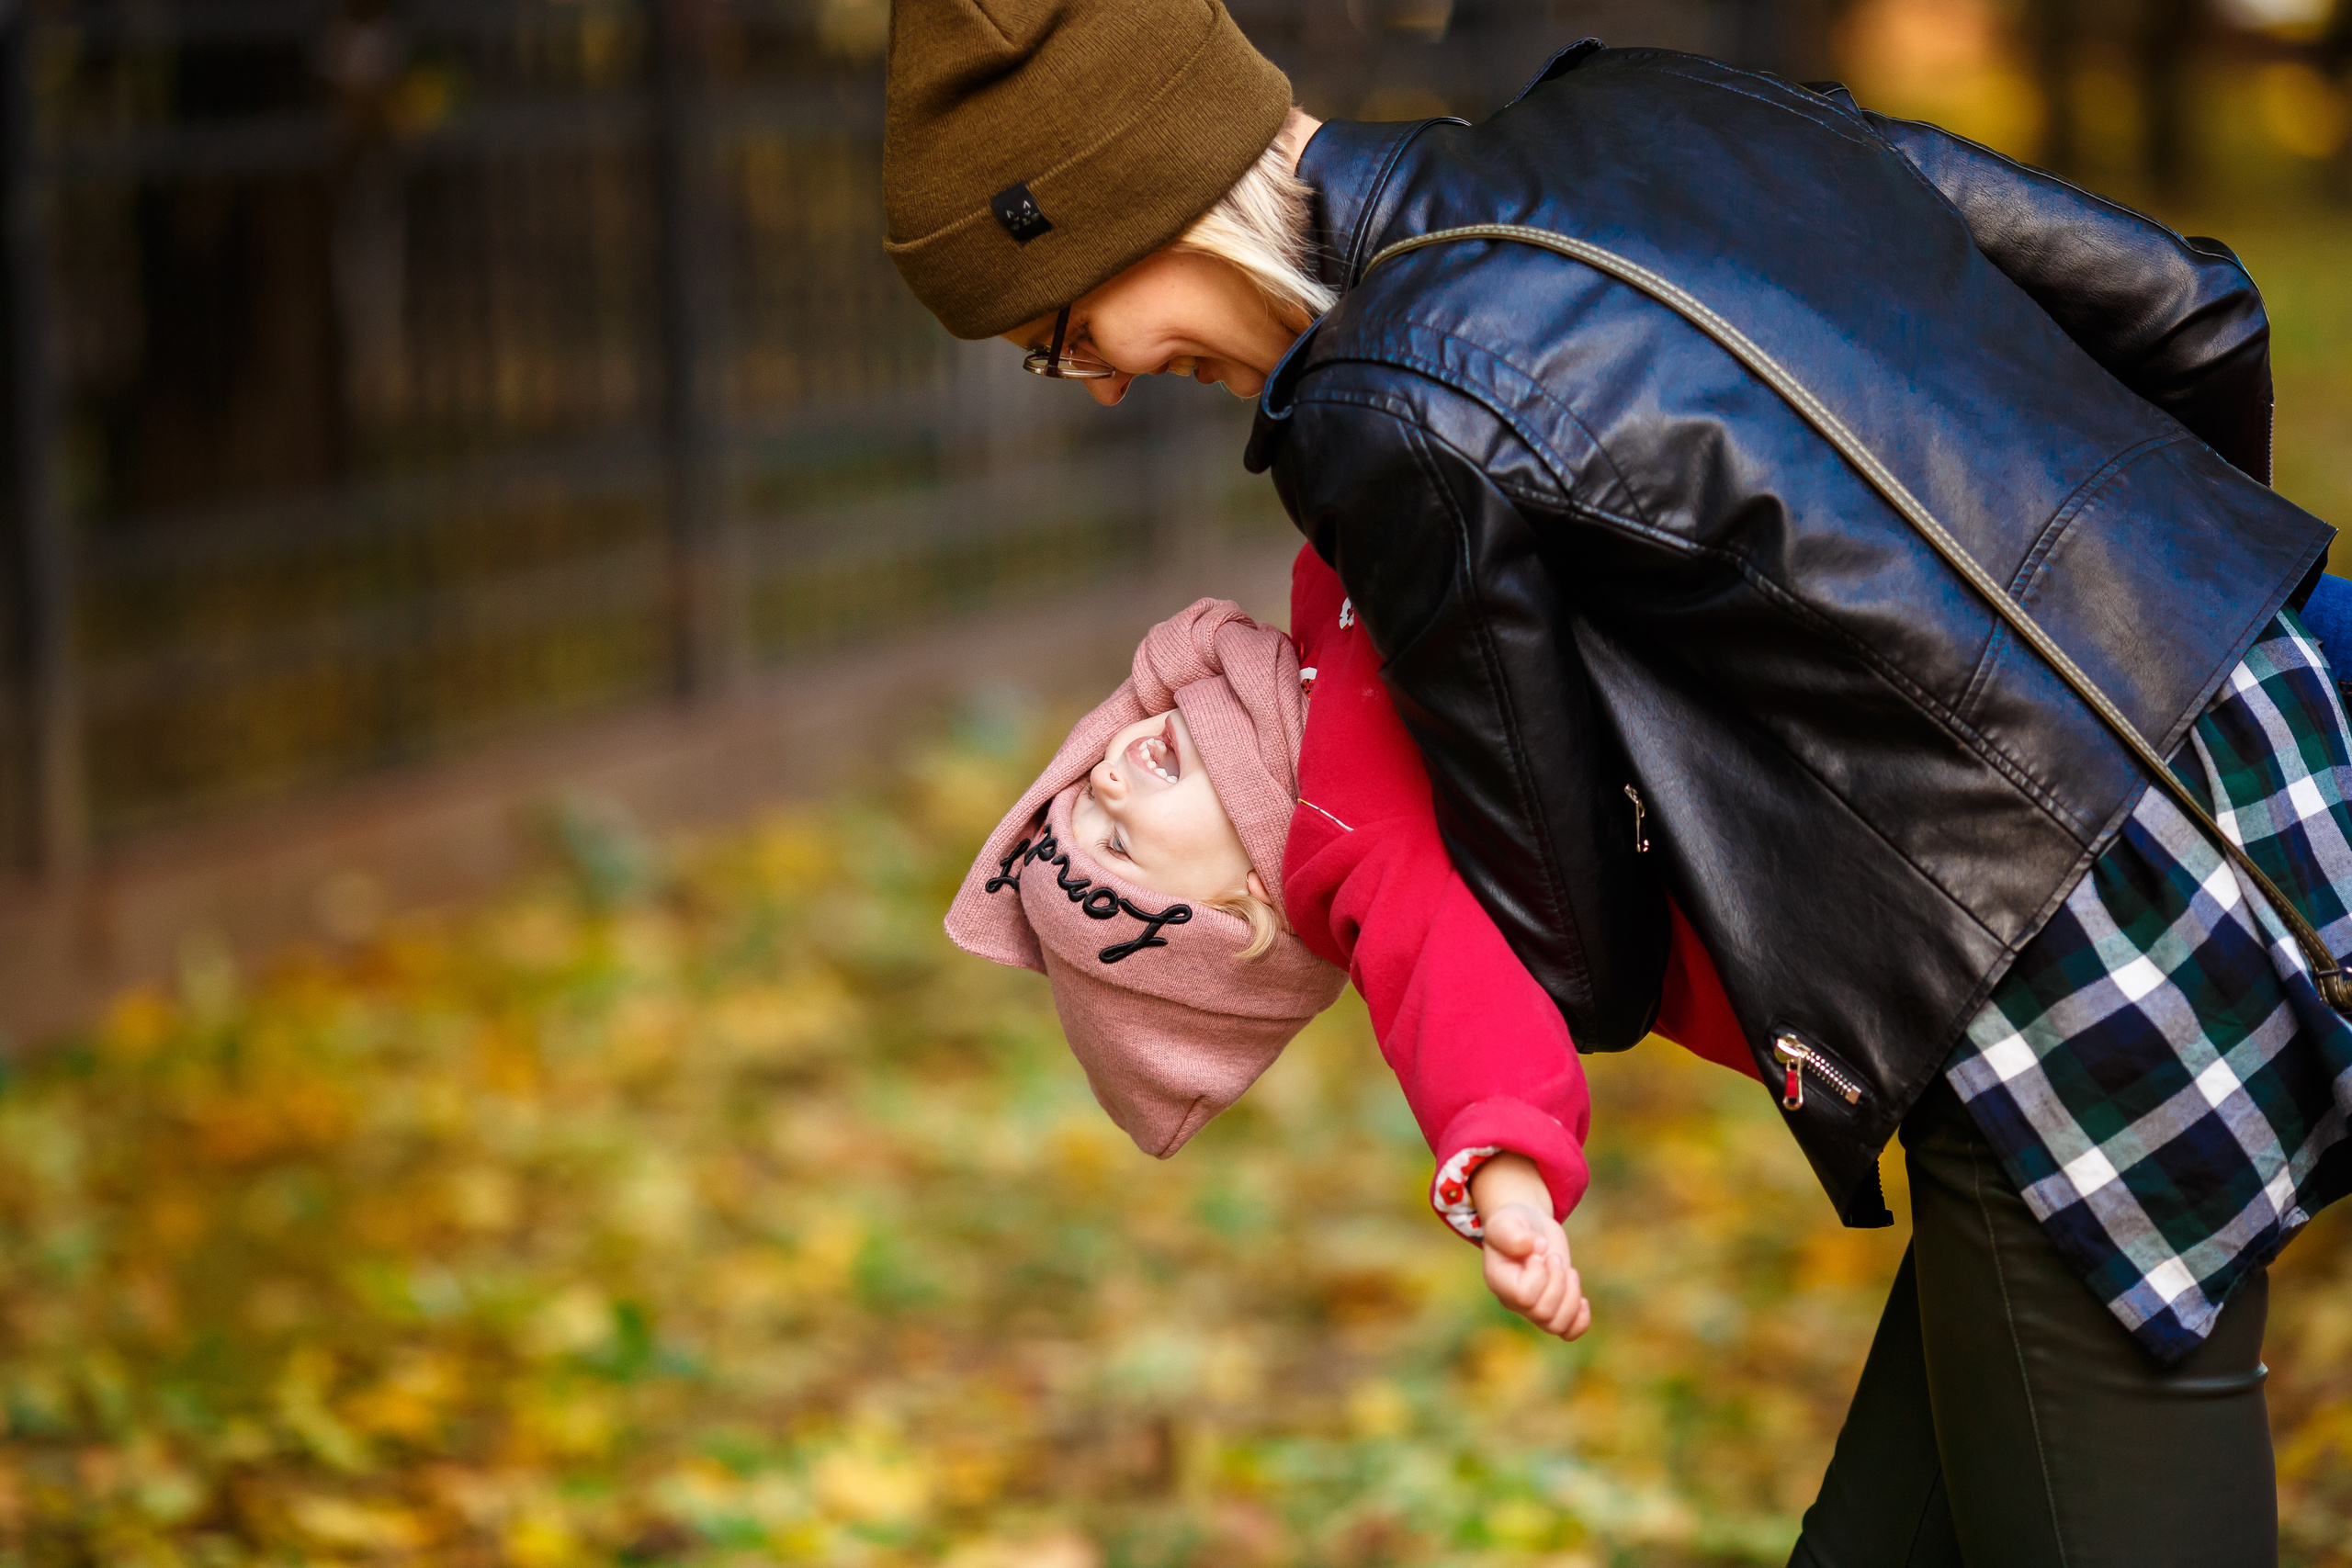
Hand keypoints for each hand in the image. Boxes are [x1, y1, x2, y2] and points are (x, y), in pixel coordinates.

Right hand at [1470, 1153, 1590, 1340]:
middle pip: (1543, 1313)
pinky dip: (1580, 1321)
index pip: (1524, 1296)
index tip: (1538, 1252)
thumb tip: (1534, 1247)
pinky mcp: (1553, 1308)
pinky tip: (1584, 1301)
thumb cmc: (1515, 1222)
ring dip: (1571, 1297)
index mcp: (1498, 1281)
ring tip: (1570, 1272)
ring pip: (1556, 1326)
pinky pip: (1568, 1332)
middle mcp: (1513, 1301)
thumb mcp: (1508, 1220)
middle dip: (1558, 1282)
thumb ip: (1513, 1233)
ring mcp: (1533, 1308)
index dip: (1539, 1275)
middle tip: (1555, 1257)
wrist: (1530, 1227)